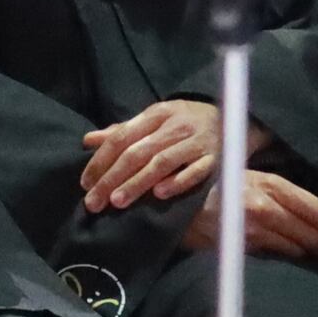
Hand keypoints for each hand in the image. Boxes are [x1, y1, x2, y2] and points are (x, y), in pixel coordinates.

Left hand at [80, 98, 245, 210]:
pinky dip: (178, 182)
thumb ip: (123, 131)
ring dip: (138, 183)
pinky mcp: (215, 159)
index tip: (85, 184)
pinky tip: (160, 194)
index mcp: (155, 115)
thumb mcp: (154, 119)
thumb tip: (88, 141)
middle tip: (95, 202)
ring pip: (162, 163)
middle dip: (113, 178)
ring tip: (118, 202)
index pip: (121, 138)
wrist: (231, 114)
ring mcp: (196, 143)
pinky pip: (196, 172)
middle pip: (137, 153)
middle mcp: (174, 127)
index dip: (101, 161)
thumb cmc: (184, 120)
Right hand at [183, 170, 317, 259]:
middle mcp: (265, 206)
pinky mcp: (242, 246)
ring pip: (295, 247)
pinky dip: (285, 255)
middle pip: (311, 231)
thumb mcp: (245, 176)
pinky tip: (288, 255)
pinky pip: (275, 255)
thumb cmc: (211, 185)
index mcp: (269, 184)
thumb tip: (307, 213)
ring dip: (306, 252)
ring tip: (312, 253)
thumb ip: (275, 191)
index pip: (316, 210)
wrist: (174, 203)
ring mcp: (254, 229)